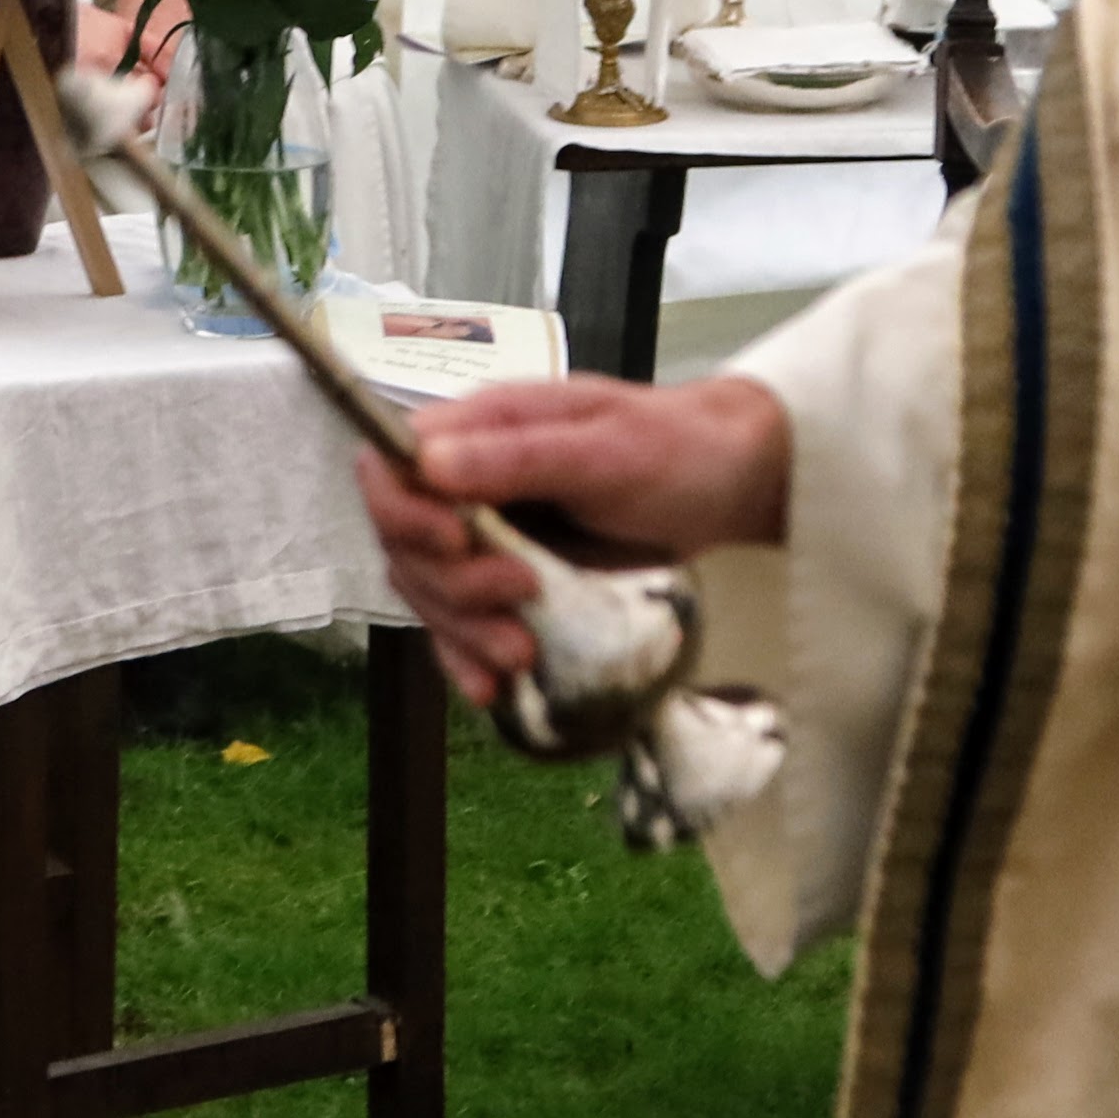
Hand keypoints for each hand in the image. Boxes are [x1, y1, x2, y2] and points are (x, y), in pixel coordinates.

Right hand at [359, 375, 791, 705]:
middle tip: (521, 595)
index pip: (390, 468)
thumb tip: (427, 461)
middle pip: (405, 544)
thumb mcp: (603, 447)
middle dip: (453, 584)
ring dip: (464, 632)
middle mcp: (468, 481)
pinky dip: (468, 659)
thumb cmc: (673, 449)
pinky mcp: (510, 582)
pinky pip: (463, 625)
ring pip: (430, 592)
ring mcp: (488, 534)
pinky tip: (491, 689)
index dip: (404, 512)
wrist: (728, 484)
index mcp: (479, 429)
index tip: (455, 542)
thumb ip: (516, 456)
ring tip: (523, 654)